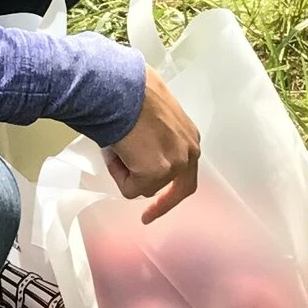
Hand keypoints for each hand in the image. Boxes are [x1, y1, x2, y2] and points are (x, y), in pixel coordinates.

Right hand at [104, 70, 199, 220]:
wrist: (120, 90)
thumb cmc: (129, 94)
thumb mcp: (151, 119)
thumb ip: (153, 140)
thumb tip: (133, 151)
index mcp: (189, 137)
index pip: (186, 171)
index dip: (172, 191)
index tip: (161, 203)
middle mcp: (189, 151)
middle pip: (174, 188)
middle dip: (159, 202)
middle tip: (147, 216)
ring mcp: (175, 164)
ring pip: (146, 186)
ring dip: (128, 173)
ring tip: (119, 146)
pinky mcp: (156, 172)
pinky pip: (130, 189)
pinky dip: (118, 175)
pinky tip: (117, 151)